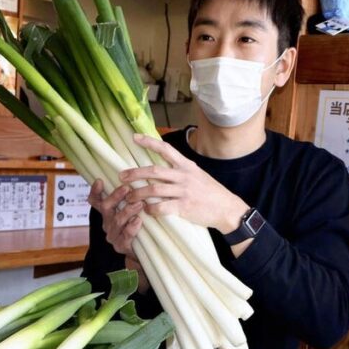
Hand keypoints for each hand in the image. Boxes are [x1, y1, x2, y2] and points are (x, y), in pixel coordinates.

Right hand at [87, 179, 144, 257]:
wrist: (144, 251)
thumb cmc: (138, 226)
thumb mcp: (134, 210)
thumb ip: (131, 197)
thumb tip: (137, 178)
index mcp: (107, 213)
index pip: (95, 201)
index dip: (95, 192)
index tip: (99, 181)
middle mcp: (107, 223)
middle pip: (106, 208)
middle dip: (115, 197)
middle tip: (127, 188)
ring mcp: (113, 236)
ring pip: (116, 221)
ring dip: (127, 211)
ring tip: (139, 204)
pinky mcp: (121, 246)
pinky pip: (125, 236)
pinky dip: (131, 227)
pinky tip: (138, 221)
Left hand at [119, 134, 248, 232]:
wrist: (227, 209)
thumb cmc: (211, 193)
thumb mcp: (198, 175)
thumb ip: (181, 171)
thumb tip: (162, 168)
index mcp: (186, 166)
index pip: (165, 149)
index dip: (149, 142)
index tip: (134, 137)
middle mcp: (184, 176)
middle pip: (154, 171)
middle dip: (135, 173)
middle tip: (121, 177)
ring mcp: (184, 191)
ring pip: (154, 189)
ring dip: (138, 194)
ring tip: (129, 198)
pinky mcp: (184, 207)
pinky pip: (161, 207)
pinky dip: (151, 209)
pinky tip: (146, 211)